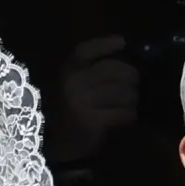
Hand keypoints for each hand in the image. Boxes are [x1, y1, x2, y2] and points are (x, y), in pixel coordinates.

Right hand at [48, 35, 139, 162]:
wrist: (49, 143)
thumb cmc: (65, 110)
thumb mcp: (70, 85)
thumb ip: (89, 72)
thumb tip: (123, 61)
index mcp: (66, 71)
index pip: (86, 51)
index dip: (105, 44)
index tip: (122, 43)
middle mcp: (73, 83)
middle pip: (113, 70)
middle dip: (131, 76)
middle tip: (135, 84)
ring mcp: (82, 102)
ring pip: (122, 92)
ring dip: (133, 98)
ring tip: (132, 102)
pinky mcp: (91, 122)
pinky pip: (122, 113)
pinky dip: (130, 114)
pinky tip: (129, 116)